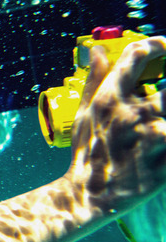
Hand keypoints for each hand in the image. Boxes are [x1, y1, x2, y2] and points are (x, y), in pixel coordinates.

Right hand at [66, 35, 165, 213]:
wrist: (88, 197)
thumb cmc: (87, 153)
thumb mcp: (84, 114)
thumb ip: (94, 80)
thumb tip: (96, 51)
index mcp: (110, 99)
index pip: (137, 53)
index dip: (157, 44)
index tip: (164, 47)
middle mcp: (132, 114)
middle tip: (165, 94)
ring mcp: (152, 138)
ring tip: (158, 121)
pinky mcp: (165, 164)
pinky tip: (162, 142)